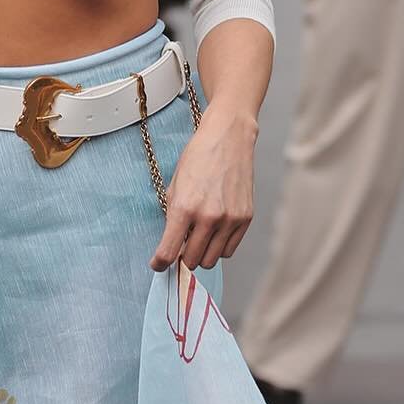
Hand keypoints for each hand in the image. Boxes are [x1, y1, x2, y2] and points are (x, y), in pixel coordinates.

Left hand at [150, 108, 256, 272]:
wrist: (228, 139)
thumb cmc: (198, 158)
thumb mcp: (174, 186)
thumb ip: (173, 218)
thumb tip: (171, 244)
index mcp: (184, 208)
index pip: (168, 252)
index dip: (160, 263)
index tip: (158, 264)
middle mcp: (208, 217)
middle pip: (191, 261)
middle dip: (182, 257)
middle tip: (181, 245)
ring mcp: (229, 219)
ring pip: (211, 259)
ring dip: (201, 253)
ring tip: (198, 236)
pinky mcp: (245, 218)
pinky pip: (229, 250)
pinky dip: (219, 246)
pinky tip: (214, 231)